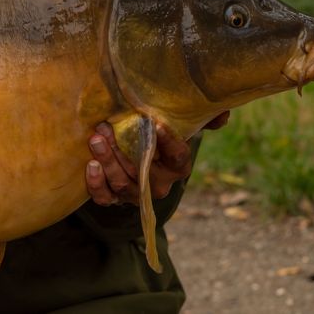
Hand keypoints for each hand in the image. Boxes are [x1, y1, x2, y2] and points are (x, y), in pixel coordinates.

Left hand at [85, 111, 228, 205]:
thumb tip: (222, 115)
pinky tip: (90, 165)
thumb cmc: (158, 135)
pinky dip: (97, 185)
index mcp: (178, 167)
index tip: (156, 123)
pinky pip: (105, 199)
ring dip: (107, 162)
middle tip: (106, 127)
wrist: (135, 153)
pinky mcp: (115, 198)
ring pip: (122, 185)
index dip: (169, 142)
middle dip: (123, 151)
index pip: (178, 157)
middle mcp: (159, 185)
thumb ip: (201, 119)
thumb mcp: (179, 124)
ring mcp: (136, 194)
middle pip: (142, 173)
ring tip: (96, 139)